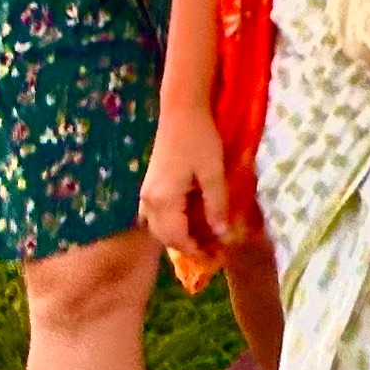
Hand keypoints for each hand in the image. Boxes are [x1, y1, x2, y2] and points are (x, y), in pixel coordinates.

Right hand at [139, 104, 239, 260]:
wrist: (181, 112)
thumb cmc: (200, 139)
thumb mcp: (213, 172)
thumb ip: (216, 205)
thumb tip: (222, 234)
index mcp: (163, 201)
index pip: (178, 238)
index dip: (197, 250)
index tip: (218, 257)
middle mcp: (149, 202)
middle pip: (166, 237)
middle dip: (189, 247)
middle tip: (215, 251)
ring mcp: (147, 195)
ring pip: (161, 228)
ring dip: (181, 237)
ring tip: (207, 239)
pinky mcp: (151, 187)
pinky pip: (158, 217)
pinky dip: (174, 225)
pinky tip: (192, 222)